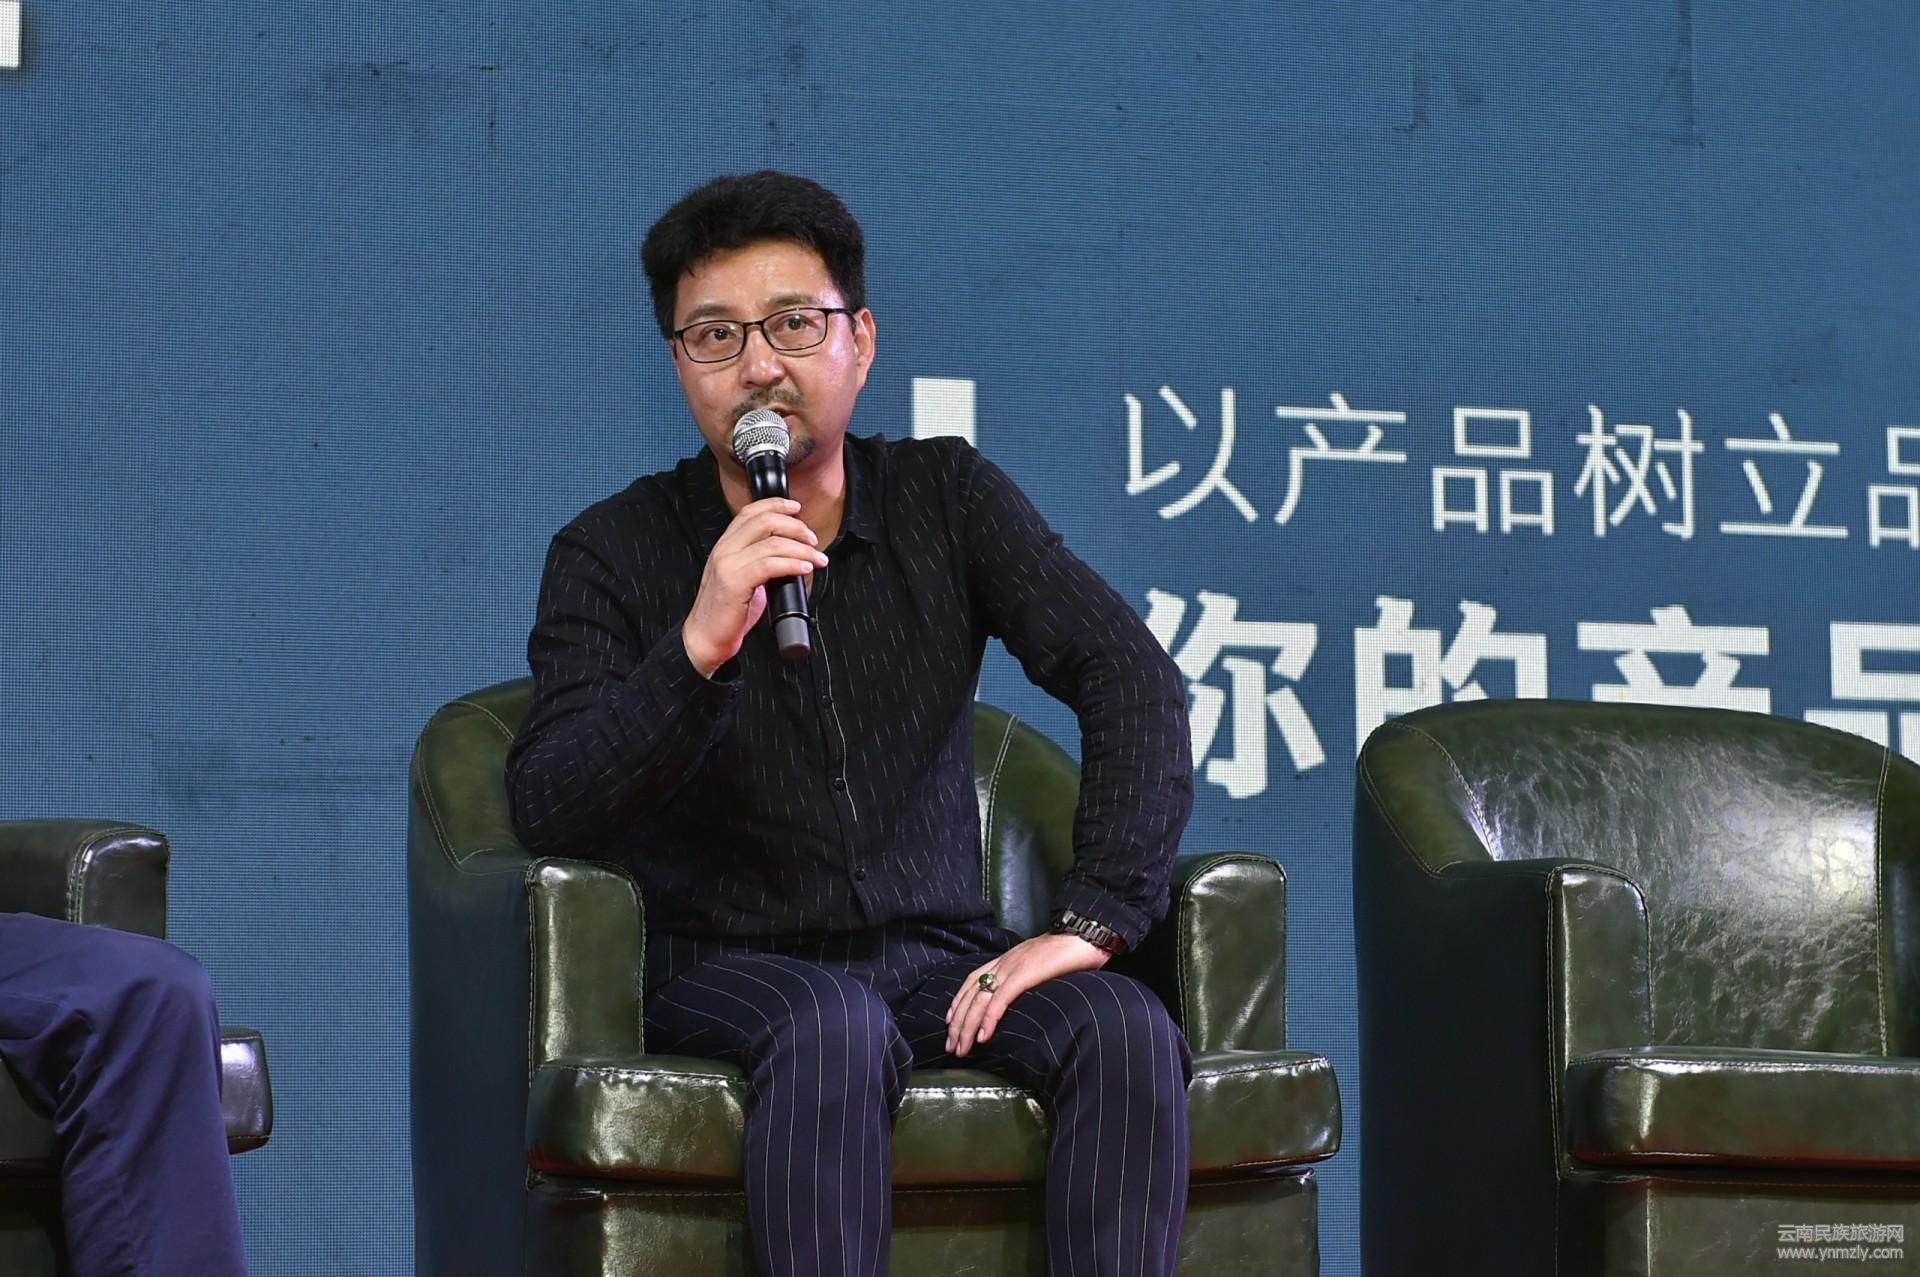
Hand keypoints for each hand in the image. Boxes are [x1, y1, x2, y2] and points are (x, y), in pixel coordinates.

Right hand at [681, 497, 827, 675]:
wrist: (705, 638)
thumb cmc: (726, 612)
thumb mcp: (743, 578)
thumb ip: (760, 561)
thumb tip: (791, 554)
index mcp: (725, 545)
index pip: (750, 512)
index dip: (776, 505)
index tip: (796, 509)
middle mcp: (724, 549)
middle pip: (765, 521)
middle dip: (795, 527)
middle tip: (812, 540)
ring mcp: (727, 564)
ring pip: (772, 543)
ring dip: (802, 549)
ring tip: (816, 559)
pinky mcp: (734, 582)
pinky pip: (770, 565)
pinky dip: (792, 564)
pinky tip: (803, 568)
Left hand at [944, 932, 1111, 1057]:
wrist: (1085, 933)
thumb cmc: (1070, 951)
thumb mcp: (1041, 965)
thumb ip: (1029, 977)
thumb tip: (1025, 995)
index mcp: (1007, 959)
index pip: (972, 980)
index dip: (958, 1001)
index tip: (950, 1021)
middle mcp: (1004, 962)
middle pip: (970, 994)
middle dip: (957, 1023)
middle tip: (951, 1045)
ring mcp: (1012, 967)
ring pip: (979, 1000)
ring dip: (966, 1026)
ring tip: (961, 1047)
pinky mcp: (1024, 975)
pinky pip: (1000, 1000)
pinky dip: (989, 1019)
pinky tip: (983, 1036)